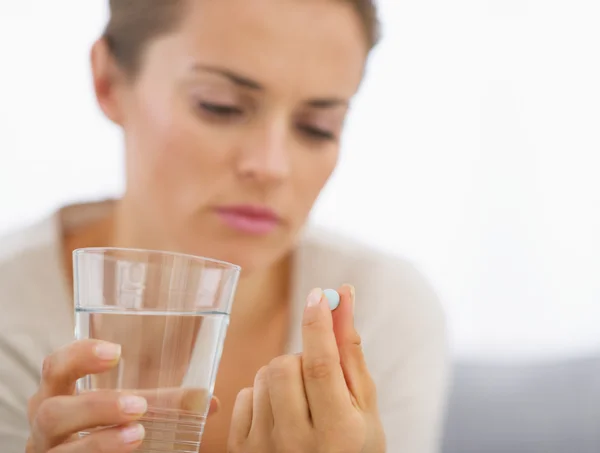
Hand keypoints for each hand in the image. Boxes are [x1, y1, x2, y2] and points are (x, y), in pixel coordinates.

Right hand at [26, 340, 217, 452]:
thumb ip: (163, 403)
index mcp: (58, 393)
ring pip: (59, 447)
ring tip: (137, 435)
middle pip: (51, 410)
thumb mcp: (127, 411)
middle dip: (96, 406)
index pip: (56, 366)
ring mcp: (48, 452)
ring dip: (99, 441)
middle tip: (139, 405)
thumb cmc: (103, 427)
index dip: (79, 355)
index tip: (116, 352)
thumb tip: (208, 401)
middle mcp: (44, 423)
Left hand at [228, 285, 385, 452]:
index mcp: (338, 433)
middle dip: (301, 358)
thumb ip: (350, 352)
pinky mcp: (241, 451)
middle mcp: (297, 444)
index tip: (318, 295)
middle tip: (316, 376)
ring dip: (283, 376)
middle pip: (285, 366)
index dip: (318, 325)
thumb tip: (343, 298)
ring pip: (264, 376)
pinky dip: (262, 394)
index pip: (321, 366)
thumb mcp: (364, 405)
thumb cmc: (352, 443)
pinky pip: (245, 394)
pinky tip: (280, 414)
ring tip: (301, 400)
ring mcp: (265, 449)